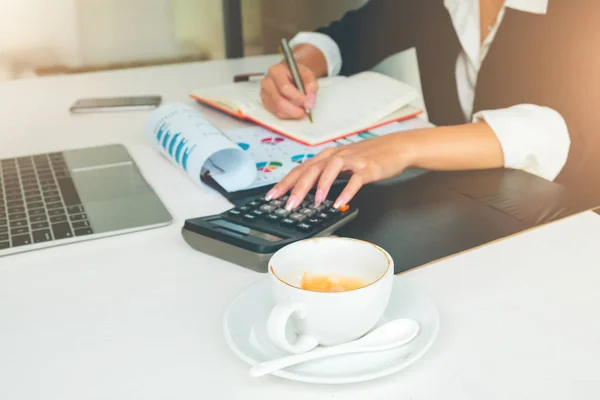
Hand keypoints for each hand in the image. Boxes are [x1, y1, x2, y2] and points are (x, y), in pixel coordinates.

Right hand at [260, 63, 317, 118]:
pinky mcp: (265, 102)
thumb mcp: (308, 75)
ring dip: (291, 113)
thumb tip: (309, 100)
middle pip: (279, 101)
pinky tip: (293, 111)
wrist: (291, 75)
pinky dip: (287, 115)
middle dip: (294, 109)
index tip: (307, 103)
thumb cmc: (297, 74)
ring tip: (301, 111)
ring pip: (278, 109)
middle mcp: (267, 81)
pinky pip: (276, 113)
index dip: (297, 97)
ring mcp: (264, 93)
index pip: (285, 87)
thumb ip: (311, 85)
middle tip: (305, 112)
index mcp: (276, 71)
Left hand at [266, 133, 416, 209]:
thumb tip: (308, 191)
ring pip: (330, 169)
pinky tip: (339, 202)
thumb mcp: (343, 164)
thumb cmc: (369, 157)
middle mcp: (337, 155)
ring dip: (320, 186)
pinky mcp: (368, 167)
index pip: (301, 168)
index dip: (285, 182)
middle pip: (311, 169)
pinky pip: (355, 180)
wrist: (396, 147)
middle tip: (287, 204)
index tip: (272, 196)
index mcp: (328, 156)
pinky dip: (346, 191)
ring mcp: (352, 160)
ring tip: (313, 202)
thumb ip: (326, 175)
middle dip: (296, 187)